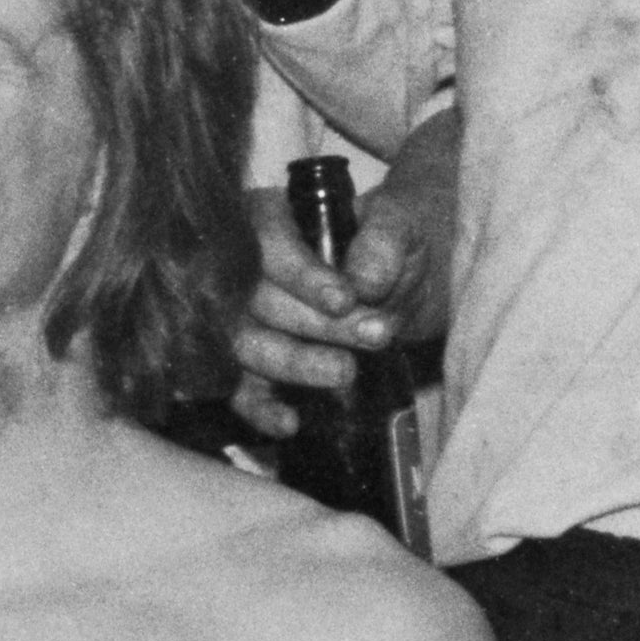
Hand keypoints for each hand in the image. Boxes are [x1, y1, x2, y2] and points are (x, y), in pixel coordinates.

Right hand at [228, 105, 453, 435]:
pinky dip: (261, 409)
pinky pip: (239, 389)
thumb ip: (384, 241)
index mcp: (268, 218)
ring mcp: (240, 318)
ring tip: (343, 372)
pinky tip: (289, 422)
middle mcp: (241, 268)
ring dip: (292, 363)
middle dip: (314, 323)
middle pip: (255, 299)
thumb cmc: (390, 244)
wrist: (398, 282)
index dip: (300, 274)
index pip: (267, 242)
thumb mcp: (400, 226)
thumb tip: (364, 282)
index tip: (344, 299)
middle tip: (372, 335)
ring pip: (244, 345)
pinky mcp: (249, 364)